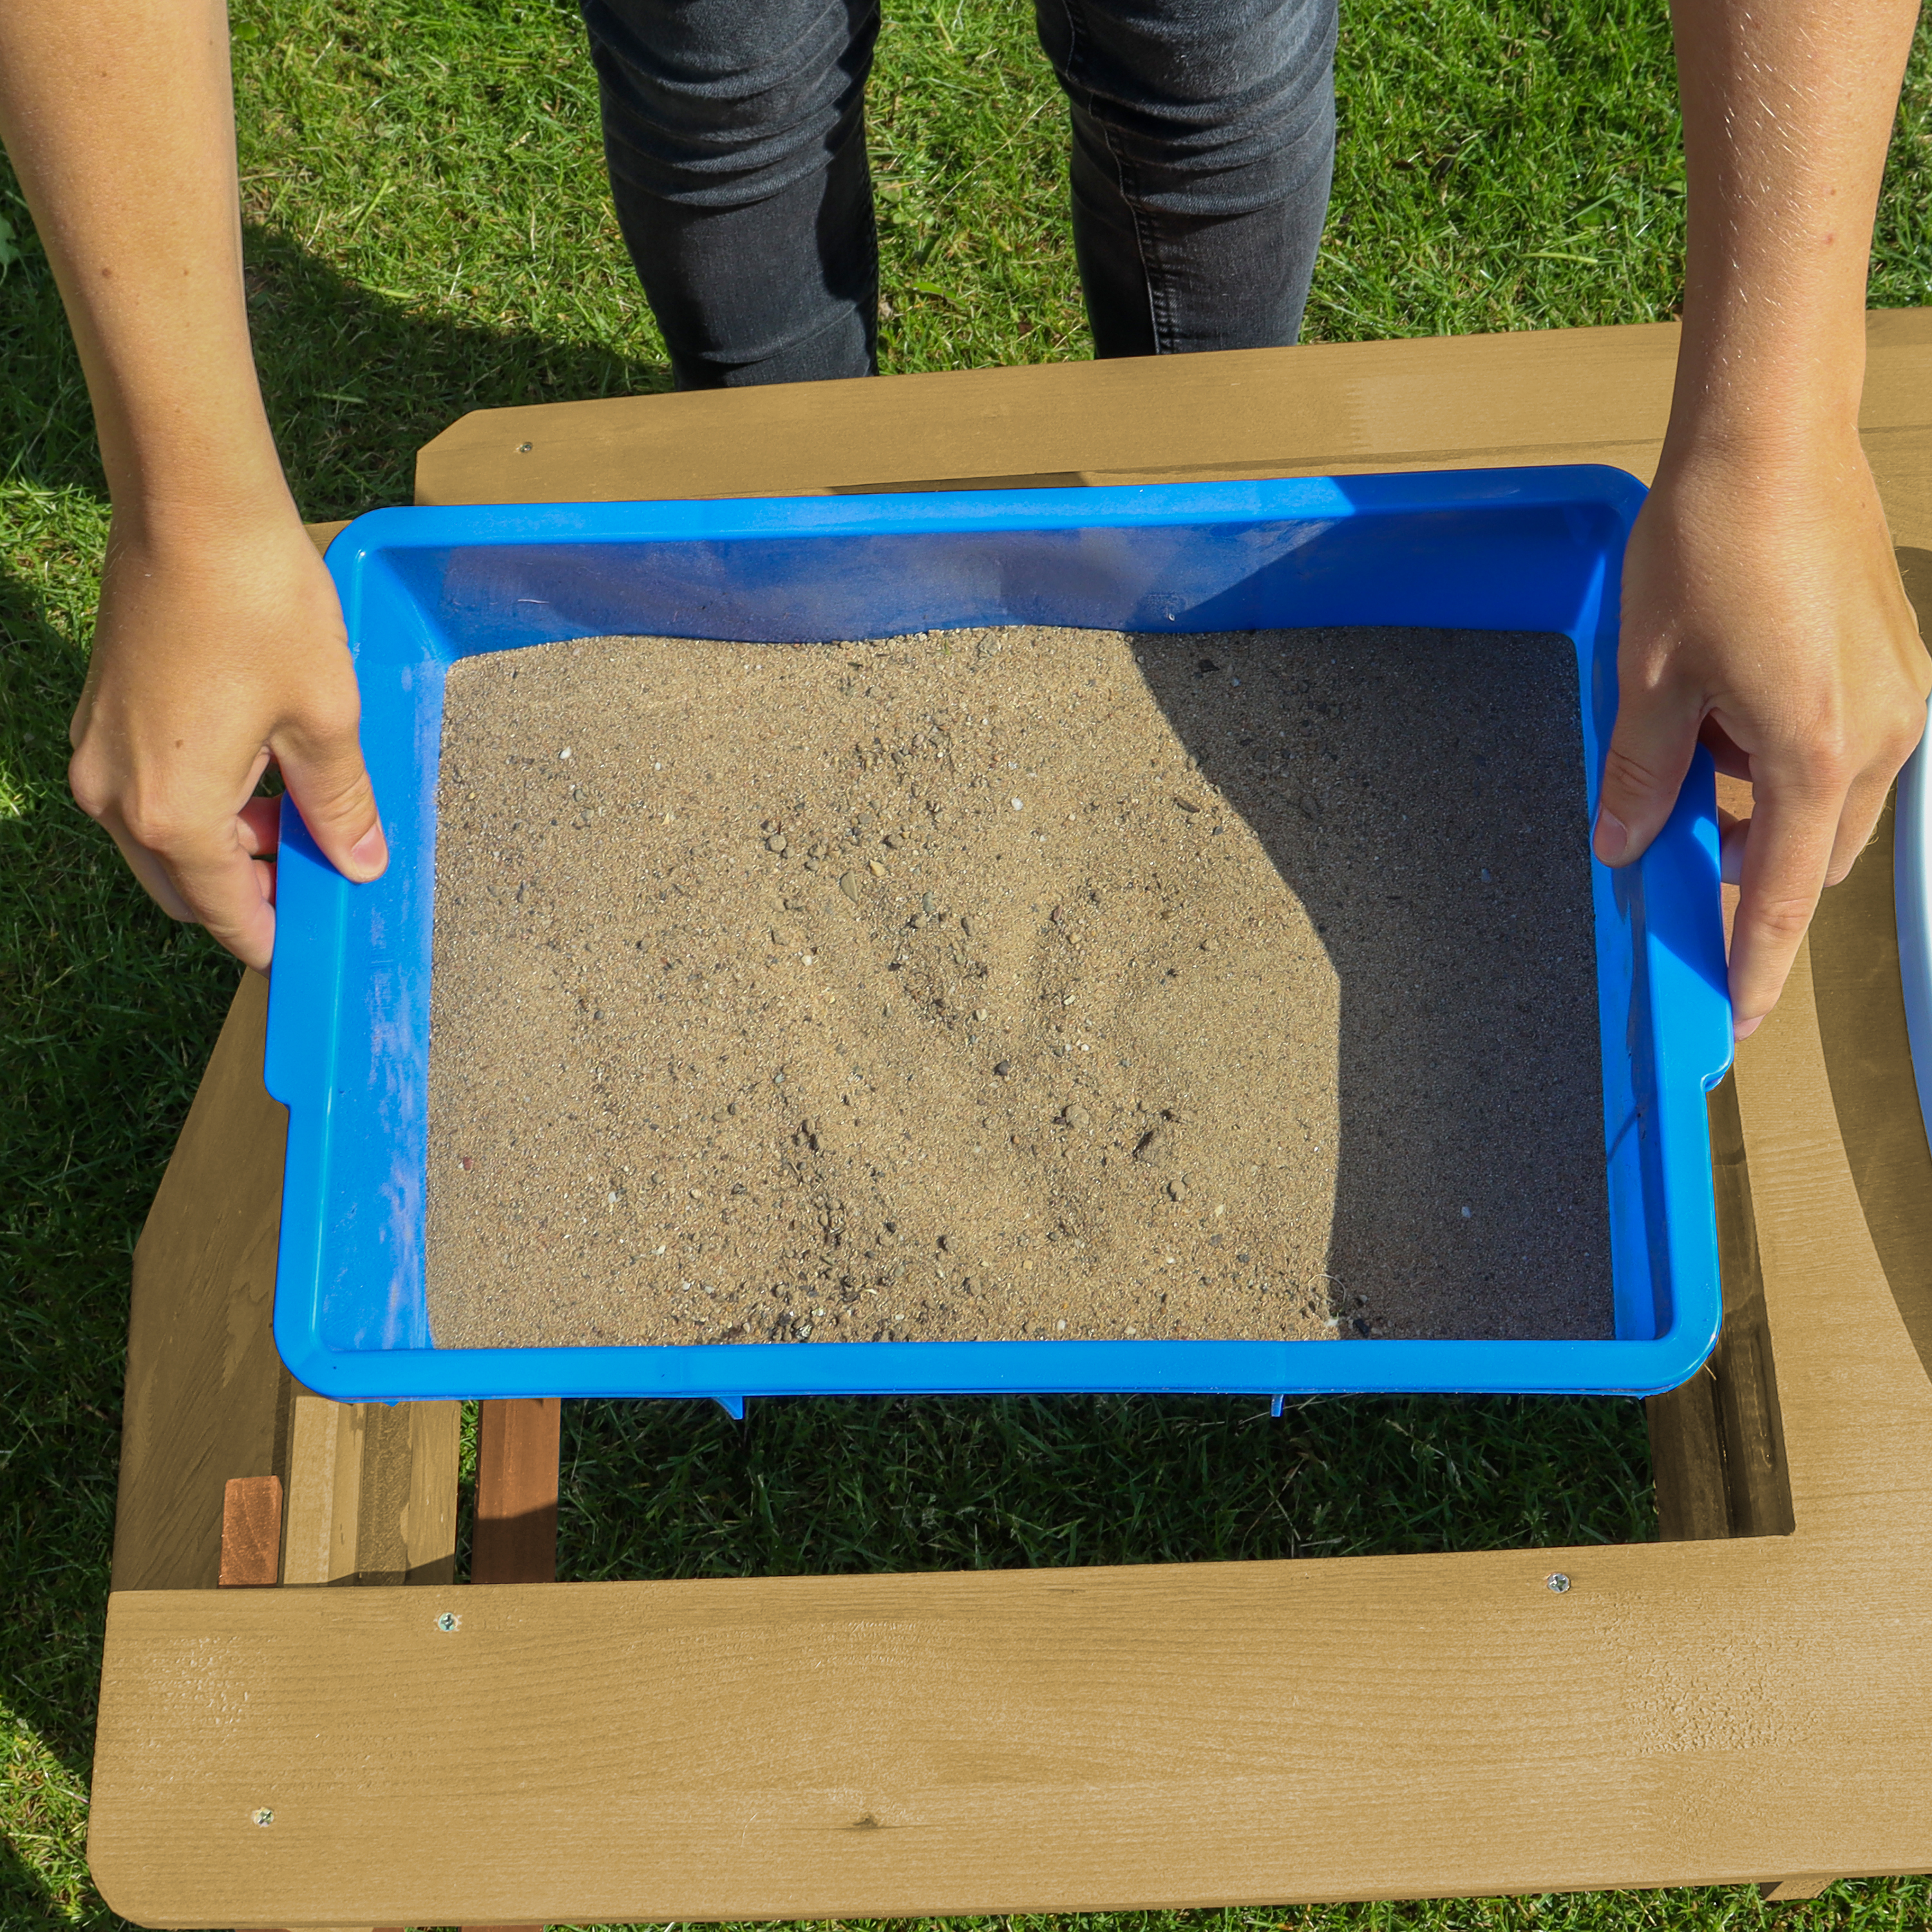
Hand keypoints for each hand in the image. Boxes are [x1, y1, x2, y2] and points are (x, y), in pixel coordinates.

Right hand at [68, 504, 386, 969]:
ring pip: (164, 840)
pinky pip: (149, 792)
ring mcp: (98, 754)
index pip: (225, 913)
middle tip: (320, 875)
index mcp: (171, 813)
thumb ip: (340, 806)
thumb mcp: (325, 721)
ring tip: (304, 815)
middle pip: (185, 886)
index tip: (313, 945)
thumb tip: (360, 863)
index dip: (273, 937)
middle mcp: (115, 796)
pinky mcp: (102, 718)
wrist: (191, 511)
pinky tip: (262, 772)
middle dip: (250, 893)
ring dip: (228, 846)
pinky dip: (202, 803)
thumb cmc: (261, 611)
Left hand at [1594, 431, 1928, 1037]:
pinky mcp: (1897, 663)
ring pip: (1823, 803)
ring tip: (1687, 738)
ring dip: (1757, 805)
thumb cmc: (1708, 548)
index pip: (1779, 898)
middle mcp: (1879, 737)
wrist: (1772, 438)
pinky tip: (1726, 704)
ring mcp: (1899, 697)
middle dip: (1740, 865)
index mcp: (1814, 755)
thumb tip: (1621, 846)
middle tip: (1660, 834)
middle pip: (1806, 854)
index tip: (1735, 1022)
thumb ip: (1640, 776)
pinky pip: (1841, 748)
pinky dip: (1782, 757)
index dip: (1752, 968)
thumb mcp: (1647, 678)